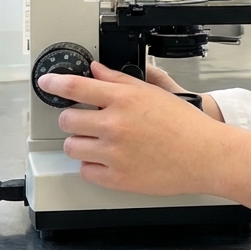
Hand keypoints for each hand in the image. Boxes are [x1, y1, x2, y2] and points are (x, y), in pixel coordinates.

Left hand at [37, 62, 250, 207]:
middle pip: (68, 120)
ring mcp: (113, 153)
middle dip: (74, 119)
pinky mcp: (116, 179)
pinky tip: (109, 160)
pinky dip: (93, 166)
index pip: (76, 87)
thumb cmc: (184, 124)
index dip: (55, 84)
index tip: (45, 83)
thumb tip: (95, 70)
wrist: (204, 155)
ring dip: (80, 144)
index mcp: (123, 99)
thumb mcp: (152, 93)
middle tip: (89, 121)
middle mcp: (114, 125)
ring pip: (72, 147)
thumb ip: (119, 81)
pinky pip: (85, 171)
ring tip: (100, 142)